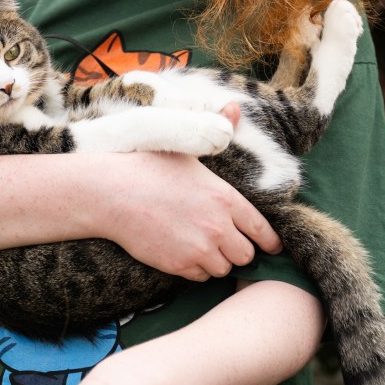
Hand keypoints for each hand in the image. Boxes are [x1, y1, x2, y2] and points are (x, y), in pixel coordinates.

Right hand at [93, 103, 280, 281]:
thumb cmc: (149, 168)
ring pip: (223, 269)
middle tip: (228, 242)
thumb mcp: (187, 148)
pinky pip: (200, 277)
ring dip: (217, 260)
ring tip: (204, 246)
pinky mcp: (177, 265)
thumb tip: (234, 107)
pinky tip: (185, 252)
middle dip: (239, 250)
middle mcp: (217, 227)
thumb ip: (217, 132)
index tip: (272, 246)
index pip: (261, 230)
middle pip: (246, 255)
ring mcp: (197, 249)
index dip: (270, 241)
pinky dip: (197, 269)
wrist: (113, 193)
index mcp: (225, 199)